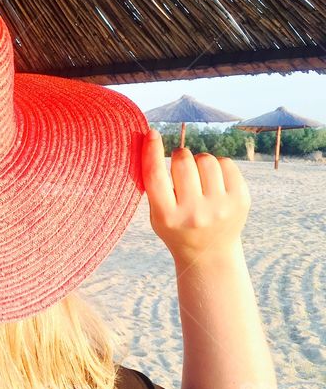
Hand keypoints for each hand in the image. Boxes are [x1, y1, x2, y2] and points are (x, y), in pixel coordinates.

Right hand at [142, 129, 250, 264]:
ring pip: (206, 159)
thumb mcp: (157, 215)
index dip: (151, 151)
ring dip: (199, 160)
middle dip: (179, 156)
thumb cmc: (177, 227)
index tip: (151, 133)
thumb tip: (149, 141)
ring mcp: (219, 207)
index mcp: (167, 217)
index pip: (155, 176)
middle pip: (183, 162)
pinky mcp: (240, 200)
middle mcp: (194, 213)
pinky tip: (214, 180)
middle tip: (179, 162)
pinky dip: (217, 165)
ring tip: (198, 174)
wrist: (210, 254)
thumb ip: (153, 186)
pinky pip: (226, 163)